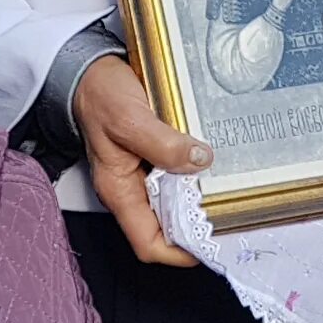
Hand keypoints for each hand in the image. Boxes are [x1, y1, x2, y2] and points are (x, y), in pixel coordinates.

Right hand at [74, 55, 210, 265]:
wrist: (92, 69)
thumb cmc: (99, 94)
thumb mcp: (129, 118)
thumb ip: (162, 143)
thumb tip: (199, 160)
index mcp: (119, 191)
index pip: (148, 243)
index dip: (178, 253)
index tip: (209, 245)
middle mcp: (132, 188)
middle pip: (168, 226)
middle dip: (197, 226)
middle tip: (230, 213)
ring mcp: (145, 172)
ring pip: (178, 200)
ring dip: (201, 197)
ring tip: (229, 189)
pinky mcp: (156, 155)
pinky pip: (181, 174)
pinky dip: (199, 173)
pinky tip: (216, 162)